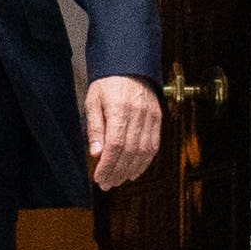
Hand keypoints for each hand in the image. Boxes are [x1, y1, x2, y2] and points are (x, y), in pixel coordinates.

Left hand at [84, 76, 164, 190]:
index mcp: (120, 109)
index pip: (116, 145)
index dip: (108, 165)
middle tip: (106, 184)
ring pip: (143, 152)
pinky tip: (134, 171)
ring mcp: (150, 117)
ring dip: (130, 170)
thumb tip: (96, 153)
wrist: (130, 65)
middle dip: (117, 172)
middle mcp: (138, 114)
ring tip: (118, 180)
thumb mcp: (93, 101)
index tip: (99, 178)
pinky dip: (145, 162)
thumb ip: (95, 127)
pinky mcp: (157, 119)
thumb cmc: (108, 82)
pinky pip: (154, 145)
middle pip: (130, 152)